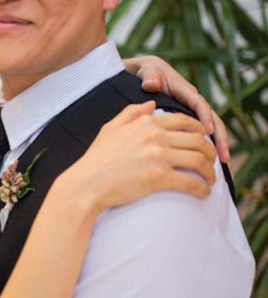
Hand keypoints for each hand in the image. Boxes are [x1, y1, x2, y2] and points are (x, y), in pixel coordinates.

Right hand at [57, 102, 216, 214]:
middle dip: (210, 152)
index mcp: (146, 123)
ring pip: (199, 161)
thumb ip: (131, 113)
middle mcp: (155, 137)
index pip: (184, 121)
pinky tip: (203, 193)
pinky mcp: (159, 178)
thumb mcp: (110, 129)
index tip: (204, 140)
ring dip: (210, 171)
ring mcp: (158, 157)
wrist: (86, 184)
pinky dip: (202, 188)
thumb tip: (151, 104)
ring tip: (210, 179)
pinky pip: (191, 182)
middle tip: (211, 162)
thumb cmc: (96, 158)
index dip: (200, 131)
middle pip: (198, 141)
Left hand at [123, 55, 229, 162]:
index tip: (207, 132)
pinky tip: (207, 164)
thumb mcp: (148, 71)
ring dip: (217, 146)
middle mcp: (193, 103)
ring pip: (210, 130)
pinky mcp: (187, 123)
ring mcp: (191, 113)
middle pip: (212, 121)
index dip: (205, 117)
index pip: (199, 104)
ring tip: (223, 165)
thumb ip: (150, 76)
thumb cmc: (147, 72)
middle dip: (220, 138)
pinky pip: (199, 136)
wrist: (144, 74)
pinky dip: (205, 148)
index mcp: (185, 91)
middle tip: (223, 157)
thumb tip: (151, 84)